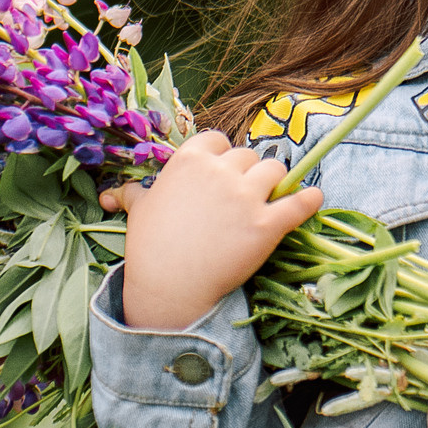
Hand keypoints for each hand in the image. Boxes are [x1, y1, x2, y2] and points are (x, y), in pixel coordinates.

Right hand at [99, 131, 321, 330]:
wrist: (169, 287)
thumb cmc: (150, 248)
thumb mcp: (140, 212)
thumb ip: (134, 194)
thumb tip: (114, 194)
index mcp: (188, 161)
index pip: (217, 141)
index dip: (222, 157)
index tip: (222, 173)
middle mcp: (220, 172)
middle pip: (248, 156)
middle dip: (248, 173)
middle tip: (242, 196)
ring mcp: (246, 197)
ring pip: (276, 171)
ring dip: (276, 182)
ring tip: (271, 198)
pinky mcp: (267, 224)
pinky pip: (299, 203)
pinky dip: (309, 200)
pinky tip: (314, 198)